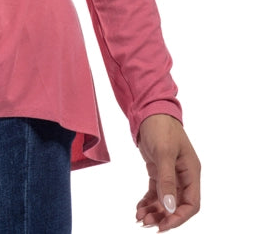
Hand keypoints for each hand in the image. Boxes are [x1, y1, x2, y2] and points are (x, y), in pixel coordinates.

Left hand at [136, 114, 200, 230]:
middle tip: (147, 224)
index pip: (192, 203)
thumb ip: (167, 180)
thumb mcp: (164, 152)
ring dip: (154, 211)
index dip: (179, 217)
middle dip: (164, 217)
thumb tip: (171, 207)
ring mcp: (171, 173)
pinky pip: (156, 192)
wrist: (149, 109)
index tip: (164, 225)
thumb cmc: (161, 127)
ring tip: (140, 218)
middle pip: (178, 205)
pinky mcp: (158, 170)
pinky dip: (148, 202)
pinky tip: (139, 208)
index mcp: (191, 171)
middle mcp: (183, 175)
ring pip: (166, 201)